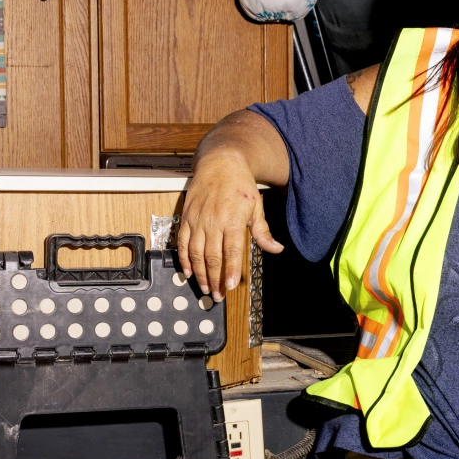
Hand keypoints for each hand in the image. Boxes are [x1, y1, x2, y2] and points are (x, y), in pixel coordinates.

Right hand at [178, 147, 282, 300]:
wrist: (219, 163)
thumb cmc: (240, 184)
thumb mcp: (256, 207)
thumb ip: (263, 231)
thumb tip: (276, 248)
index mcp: (233, 220)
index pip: (232, 251)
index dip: (231, 270)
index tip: (230, 286)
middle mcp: (213, 221)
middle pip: (212, 256)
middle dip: (215, 279)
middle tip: (218, 295)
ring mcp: (197, 220)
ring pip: (196, 253)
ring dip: (200, 273)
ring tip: (205, 288)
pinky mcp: (186, 218)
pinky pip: (182, 242)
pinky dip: (184, 258)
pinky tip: (187, 271)